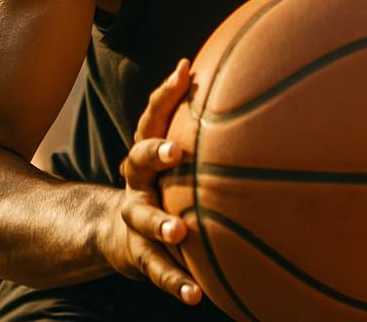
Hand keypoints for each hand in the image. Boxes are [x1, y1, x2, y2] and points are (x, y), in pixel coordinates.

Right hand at [101, 59, 201, 305]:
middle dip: (156, 153)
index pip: (152, 115)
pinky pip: (158, 269)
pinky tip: (197, 295)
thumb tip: (247, 78)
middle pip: (138, 159)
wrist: (120, 233)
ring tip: (180, 232)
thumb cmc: (164, 182)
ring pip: (143, 218)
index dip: (165, 93)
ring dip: (160, 223)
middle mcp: (137, 180)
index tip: (184, 70)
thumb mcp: (174, 154)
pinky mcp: (141, 254)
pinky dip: (177, 282)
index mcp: (147, 151)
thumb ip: (200, 125)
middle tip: (177, 151)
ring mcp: (136, 216)